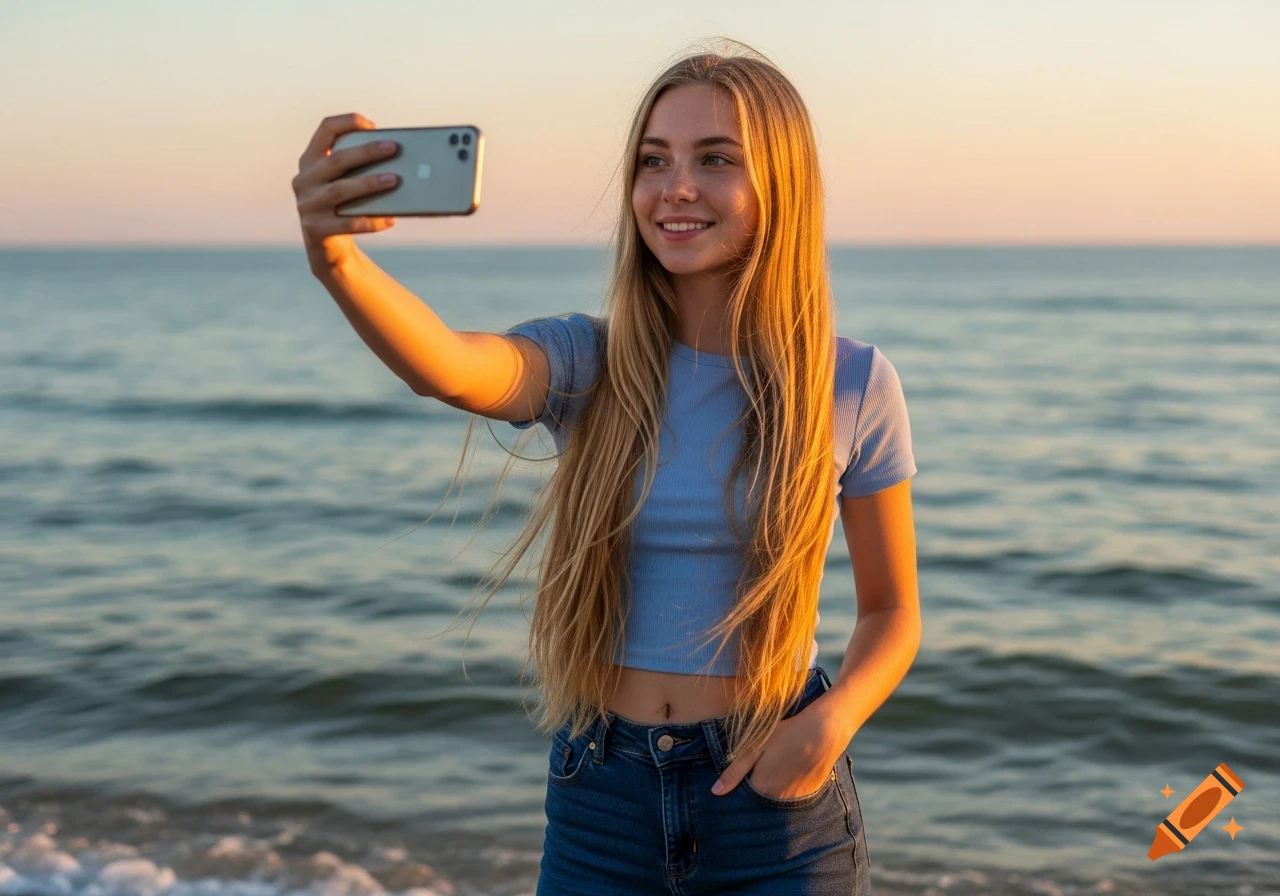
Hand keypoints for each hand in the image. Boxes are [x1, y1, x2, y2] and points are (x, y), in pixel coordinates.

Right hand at [293, 112, 400, 274]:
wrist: (328, 248)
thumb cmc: (344, 208)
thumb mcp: (345, 183)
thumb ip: (359, 169)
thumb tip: (398, 159)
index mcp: (310, 160)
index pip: (325, 130)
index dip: (348, 122)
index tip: (373, 125)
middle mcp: (304, 180)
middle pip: (336, 160)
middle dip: (366, 152)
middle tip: (393, 148)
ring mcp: (307, 205)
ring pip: (340, 190)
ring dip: (369, 183)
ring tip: (395, 180)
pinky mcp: (315, 229)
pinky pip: (347, 223)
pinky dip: (371, 221)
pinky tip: (391, 219)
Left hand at [710, 699, 846, 799]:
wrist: (823, 731)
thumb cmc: (786, 735)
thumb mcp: (755, 747)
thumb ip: (735, 771)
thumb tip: (715, 792)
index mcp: (762, 788)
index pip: (743, 800)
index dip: (739, 792)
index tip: (740, 782)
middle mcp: (778, 800)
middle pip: (760, 803)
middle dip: (755, 795)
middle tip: (760, 772)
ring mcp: (795, 800)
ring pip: (776, 802)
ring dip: (772, 794)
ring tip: (775, 772)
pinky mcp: (809, 796)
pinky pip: (792, 800)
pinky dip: (788, 791)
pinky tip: (790, 774)